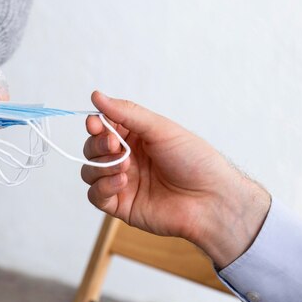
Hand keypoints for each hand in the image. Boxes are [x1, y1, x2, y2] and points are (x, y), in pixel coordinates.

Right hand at [82, 91, 270, 267]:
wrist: (211, 199)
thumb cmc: (194, 160)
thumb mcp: (160, 129)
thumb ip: (125, 113)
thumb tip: (96, 96)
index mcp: (136, 138)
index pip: (103, 127)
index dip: (95, 125)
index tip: (95, 123)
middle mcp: (127, 159)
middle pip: (92, 149)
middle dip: (98, 145)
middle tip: (115, 147)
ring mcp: (122, 183)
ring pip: (90, 171)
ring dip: (101, 166)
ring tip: (125, 168)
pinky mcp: (121, 205)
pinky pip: (95, 195)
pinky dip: (103, 187)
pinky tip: (122, 182)